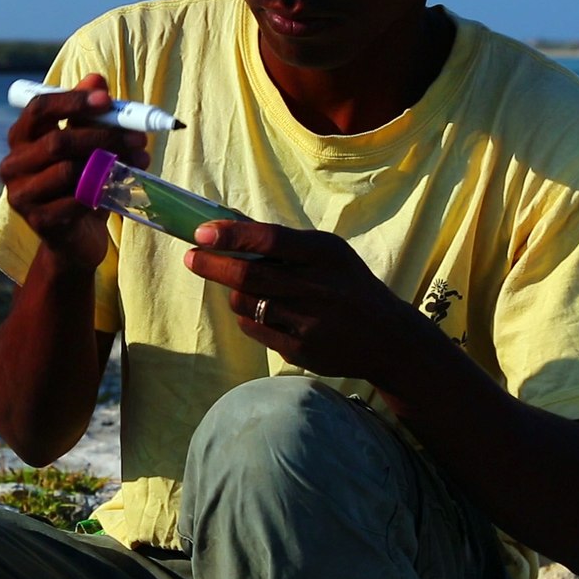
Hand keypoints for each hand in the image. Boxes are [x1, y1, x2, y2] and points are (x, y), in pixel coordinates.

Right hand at [0, 74, 150, 269]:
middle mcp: (12, 164)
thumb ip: (88, 114)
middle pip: (58, 141)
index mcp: (21, 138)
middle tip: (138, 136)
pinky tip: (122, 189)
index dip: (72, 101)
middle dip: (103, 136)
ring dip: (110, 164)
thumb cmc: (82, 184)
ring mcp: (21, 195)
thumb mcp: (87, 145)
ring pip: (69, 171)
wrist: (76, 240)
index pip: (39, 109)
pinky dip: (103, 193)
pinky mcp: (39, 222)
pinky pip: (76, 201)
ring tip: (139, 161)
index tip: (107, 99)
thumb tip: (96, 79)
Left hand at [183, 221, 437, 382]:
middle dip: (213, 264)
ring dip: (234, 292)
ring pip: (246, 303)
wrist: (387, 337)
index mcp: (326, 254)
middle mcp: (318, 287)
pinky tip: (261, 311)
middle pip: (250, 275)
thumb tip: (230, 227)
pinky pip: (254, 328)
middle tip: (192, 257)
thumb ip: (287, 244)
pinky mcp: (301, 350)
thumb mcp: (330, 254)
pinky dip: (248, 315)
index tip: (202, 233)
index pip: (271, 240)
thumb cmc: (347, 285)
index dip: (232, 236)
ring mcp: (309, 322)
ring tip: (243, 288)